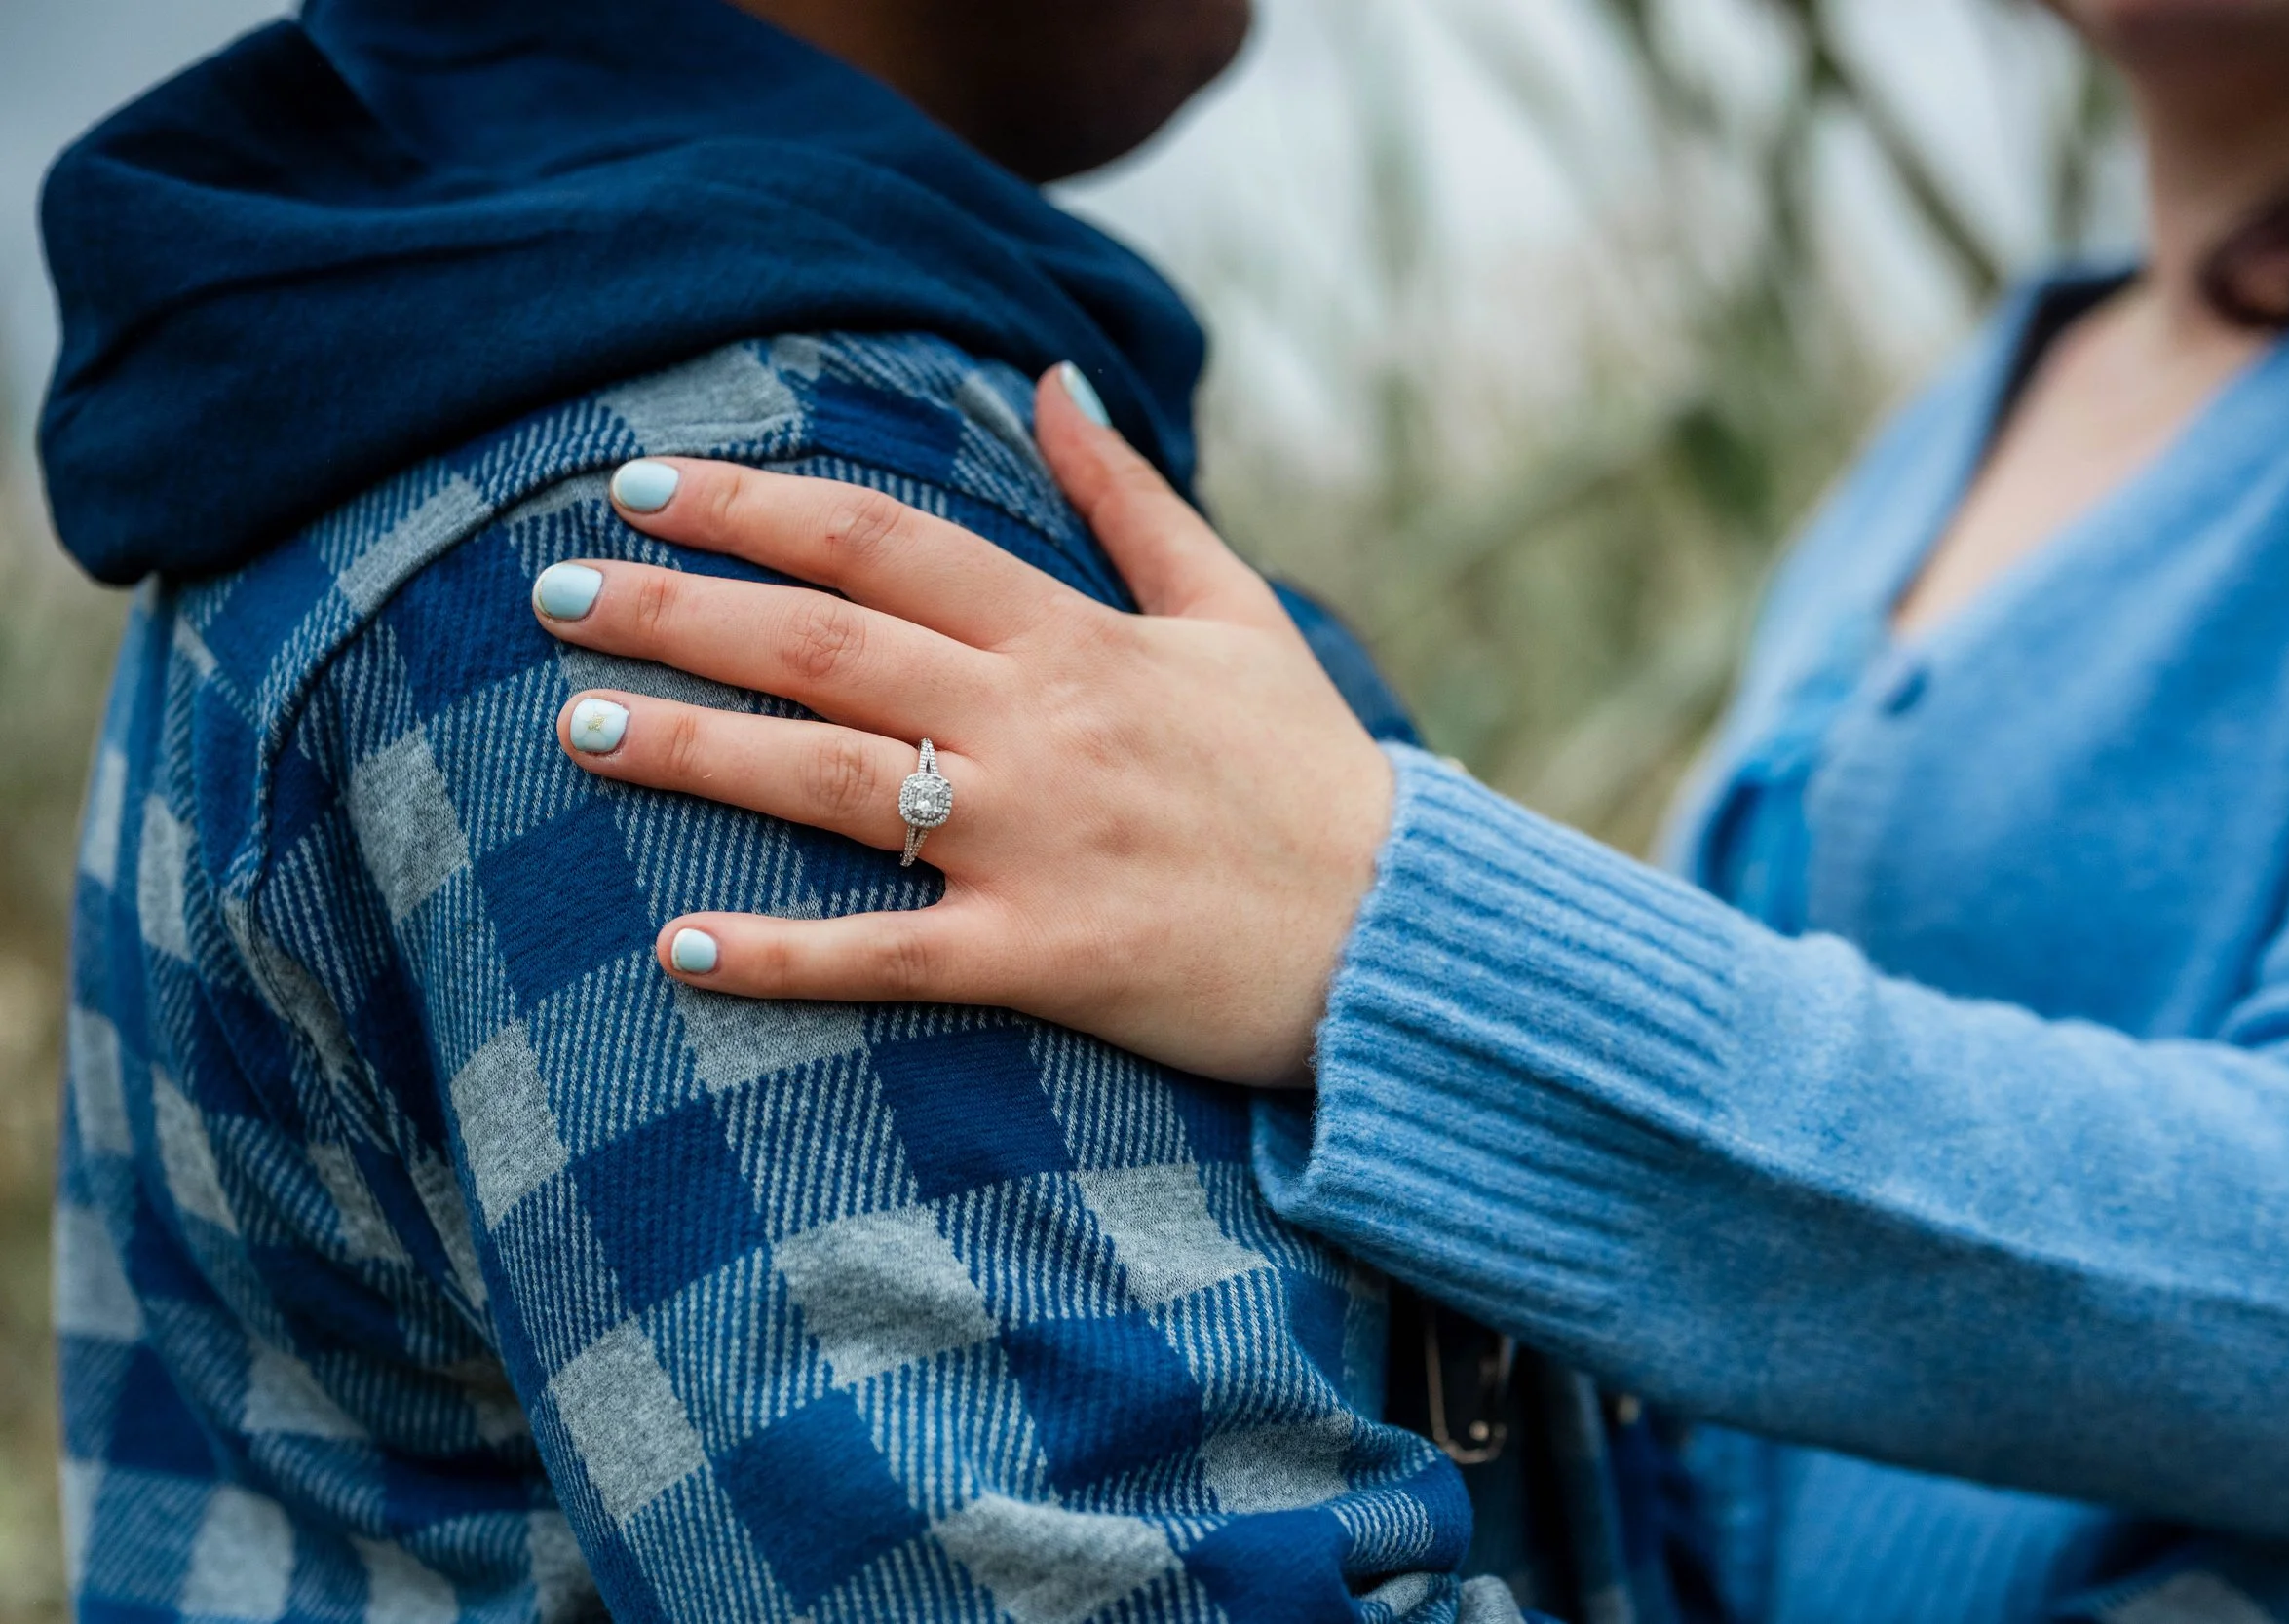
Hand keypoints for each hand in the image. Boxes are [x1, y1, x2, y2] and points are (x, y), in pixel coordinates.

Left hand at [530, 368, 1393, 1085]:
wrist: (1396, 935)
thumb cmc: (1309, 775)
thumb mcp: (1235, 611)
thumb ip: (1132, 500)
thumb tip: (1051, 385)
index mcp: (1076, 634)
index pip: (883, 541)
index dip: (751, 506)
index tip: (639, 485)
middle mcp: (1042, 722)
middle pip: (826, 644)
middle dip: (679, 608)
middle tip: (551, 594)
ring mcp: (1040, 840)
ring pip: (834, 781)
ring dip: (697, 749)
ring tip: (580, 726)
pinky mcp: (1049, 958)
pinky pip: (890, 954)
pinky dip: (783, 957)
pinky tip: (677, 951)